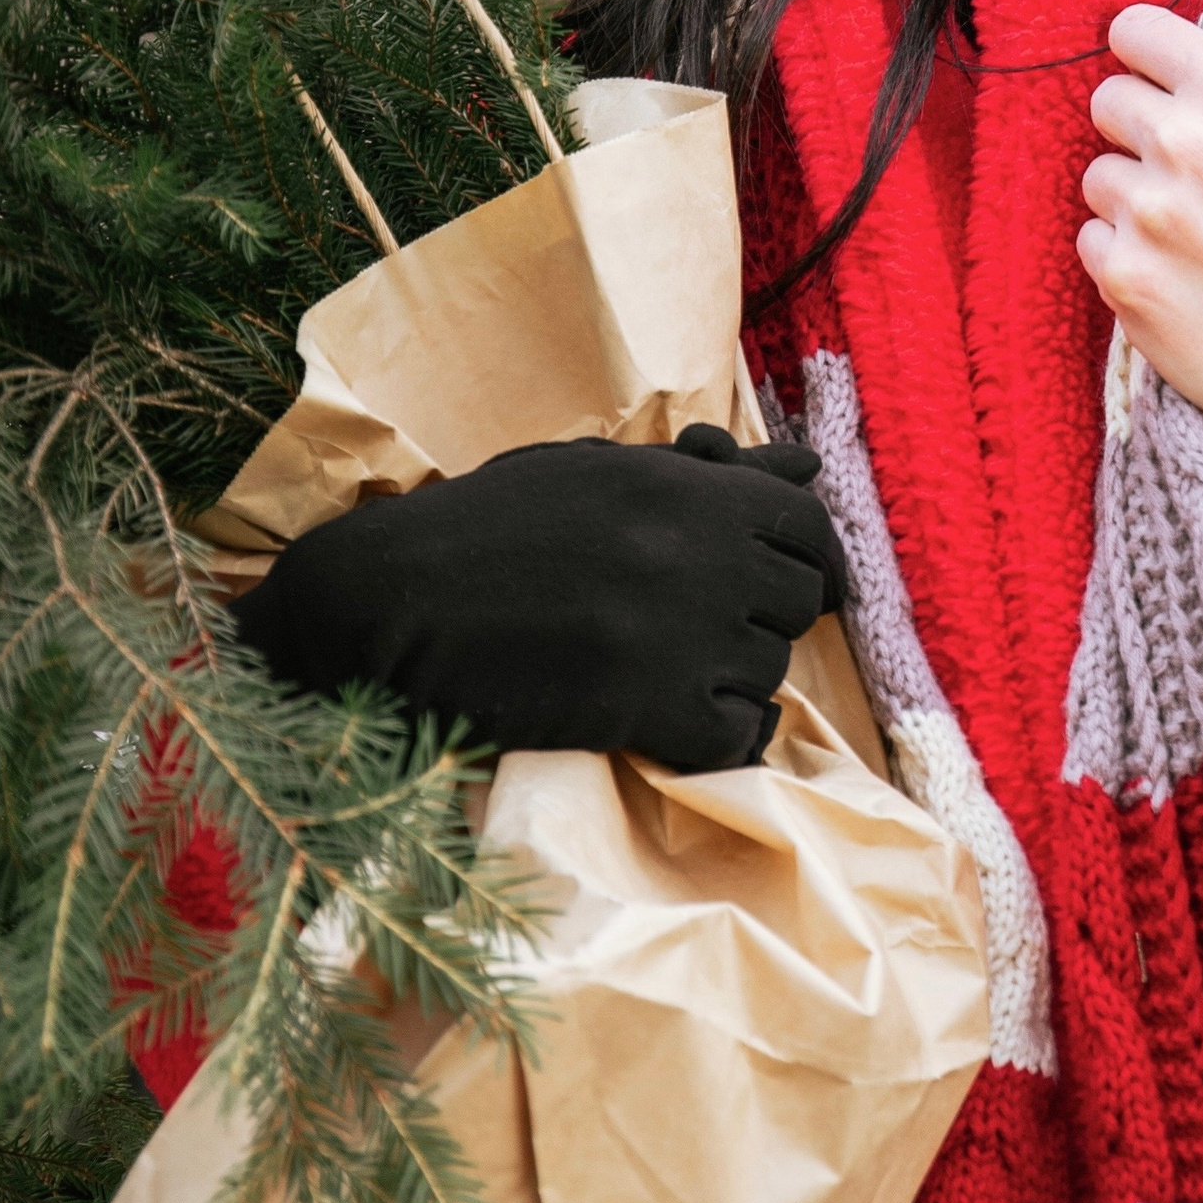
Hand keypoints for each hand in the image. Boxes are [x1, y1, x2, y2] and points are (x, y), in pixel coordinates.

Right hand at [228, 425, 848, 770]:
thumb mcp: (594, 474)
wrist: (393, 603)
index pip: (805, 521)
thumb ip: (707, 473)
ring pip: (769, 668)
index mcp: (682, 486)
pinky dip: (719, 739)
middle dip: (765, 616)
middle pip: (798, 598)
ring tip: (665, 671)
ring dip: (733, 676)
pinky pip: (739, 736)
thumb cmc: (481, 529)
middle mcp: (697, 551)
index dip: (810, 555)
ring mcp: (680, 631)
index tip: (796, 582)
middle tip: (707, 630)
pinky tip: (672, 724)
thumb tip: (808, 463)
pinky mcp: (651, 707)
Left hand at [1077, 0, 1202, 544]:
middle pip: (1106, 101)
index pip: (1133, 31)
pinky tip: (1182, 280)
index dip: (1147, 57)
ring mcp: (1148, 213)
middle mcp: (1185, 142)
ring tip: (1196, 239)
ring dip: (1132, 201)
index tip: (1162, 82)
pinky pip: (1091, 242)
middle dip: (1141, 131)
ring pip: (1097, 177)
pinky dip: (1124, 259)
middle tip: (1191, 177)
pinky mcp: (1123, 279)